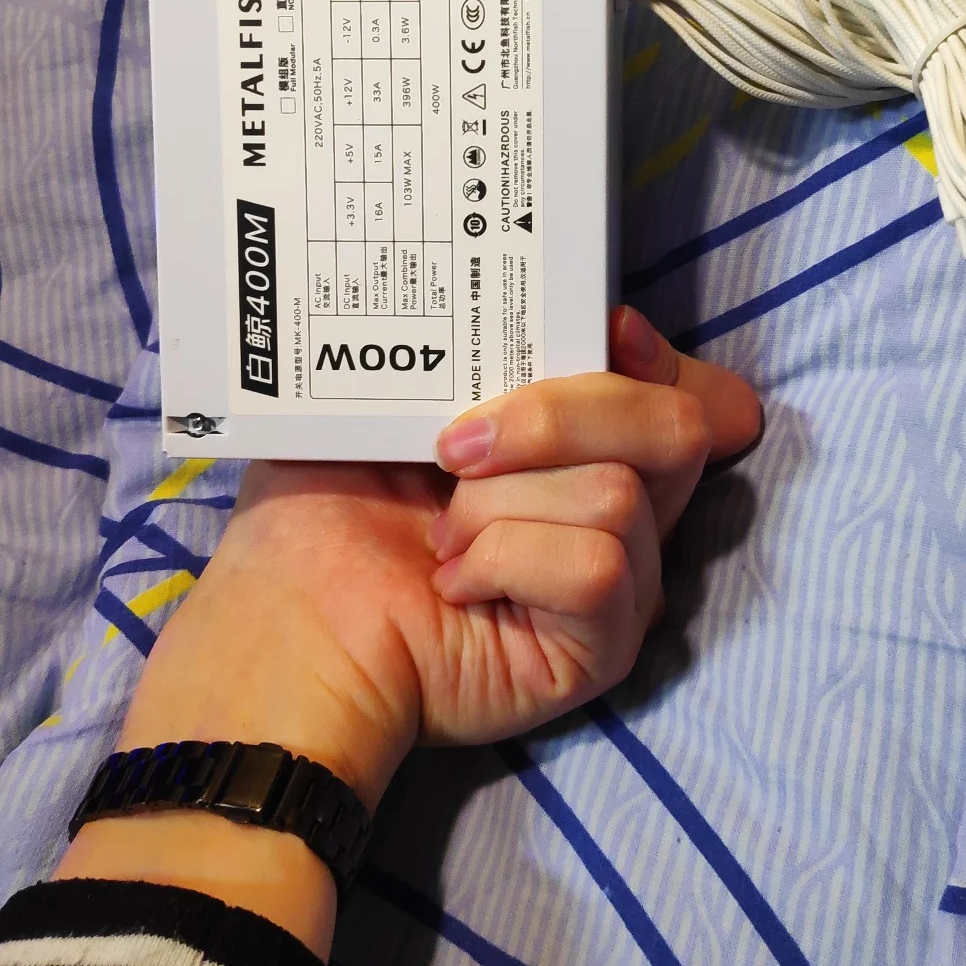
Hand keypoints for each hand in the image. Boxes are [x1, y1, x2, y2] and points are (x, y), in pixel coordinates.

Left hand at [112, 309, 759, 809]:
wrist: (291, 621)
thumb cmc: (327, 512)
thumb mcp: (398, 400)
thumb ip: (484, 353)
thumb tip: (588, 318)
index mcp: (577, 448)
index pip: (674, 391)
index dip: (659, 358)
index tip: (611, 331)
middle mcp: (615, 512)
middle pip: (674, 427)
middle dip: (562, 416)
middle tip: (456, 448)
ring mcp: (619, 584)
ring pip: (619, 494)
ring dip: (499, 505)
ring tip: (438, 538)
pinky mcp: (603, 647)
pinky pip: (597, 568)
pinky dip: (509, 561)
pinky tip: (456, 584)